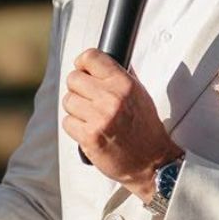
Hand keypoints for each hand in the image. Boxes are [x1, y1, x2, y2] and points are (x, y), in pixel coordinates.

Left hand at [61, 49, 179, 198]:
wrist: (151, 162)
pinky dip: (75, 128)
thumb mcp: (140, 95)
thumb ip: (122, 76)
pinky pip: (67, 122)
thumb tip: (102, 63)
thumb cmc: (145, 130)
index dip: (82, 64)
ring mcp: (99, 117)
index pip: (91, 57)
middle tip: (88, 101)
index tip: (83, 71)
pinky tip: (89, 131)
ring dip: (76, 110)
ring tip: (91, 118)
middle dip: (78, 89)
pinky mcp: (89, 136)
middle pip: (73, 79)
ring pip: (68, 101)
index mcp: (124, 83)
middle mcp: (111, 98)